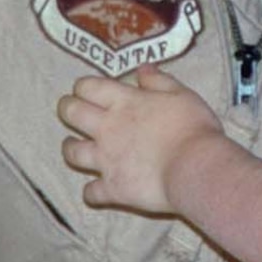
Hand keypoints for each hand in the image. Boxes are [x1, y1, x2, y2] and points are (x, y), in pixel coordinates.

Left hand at [58, 66, 219, 215]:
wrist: (194, 168)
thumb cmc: (193, 128)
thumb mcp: (182, 95)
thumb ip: (159, 81)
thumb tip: (142, 68)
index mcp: (124, 102)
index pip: (89, 87)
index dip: (83, 86)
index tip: (86, 89)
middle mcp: (107, 128)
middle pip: (72, 113)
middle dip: (67, 109)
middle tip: (71, 110)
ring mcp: (106, 160)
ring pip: (72, 152)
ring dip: (70, 148)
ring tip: (73, 147)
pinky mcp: (113, 188)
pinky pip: (91, 192)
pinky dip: (92, 192)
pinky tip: (96, 191)